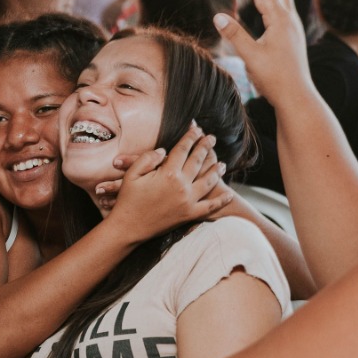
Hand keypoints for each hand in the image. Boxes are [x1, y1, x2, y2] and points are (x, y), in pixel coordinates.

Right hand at [97, 123, 232, 230]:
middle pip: (198, 161)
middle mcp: (182, 186)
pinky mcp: (189, 215)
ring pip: (208, 181)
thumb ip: (148, 158)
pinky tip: (229, 194)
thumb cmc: (128, 200)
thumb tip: (164, 151)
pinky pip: (209, 207)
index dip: (190, 137)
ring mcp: (188, 201)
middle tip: (212, 138)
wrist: (128, 228)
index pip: (183, 149)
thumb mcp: (132, 174)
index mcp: (168, 173)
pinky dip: (221, 201)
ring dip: (216, 170)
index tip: (196, 129)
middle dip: (206, 147)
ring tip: (222, 163)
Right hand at [215, 0, 314, 108]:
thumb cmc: (274, 78)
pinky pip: (286, 7)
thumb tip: (217, 16)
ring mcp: (294, 28)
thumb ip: (235, 35)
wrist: (297, 96)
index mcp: (280, 21)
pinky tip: (272, 0)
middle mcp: (290, 20)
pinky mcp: (293, 36)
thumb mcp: (251, 57)